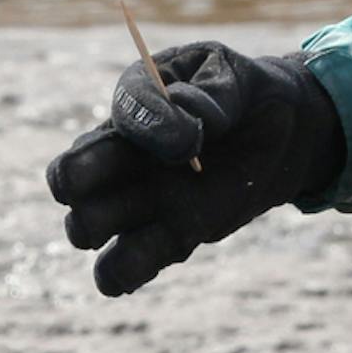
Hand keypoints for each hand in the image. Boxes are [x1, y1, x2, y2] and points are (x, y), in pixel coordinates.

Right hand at [46, 40, 345, 296]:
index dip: (150, 125)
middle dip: (76, 181)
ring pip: (85, 225)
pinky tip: (126, 275)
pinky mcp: (168, 237)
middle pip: (70, 175)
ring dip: (95, 228)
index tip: (192, 137)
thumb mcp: (235, 77)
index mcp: (137, 103)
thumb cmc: (245, 96)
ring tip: (143, 218)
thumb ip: (209, 93)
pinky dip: (117, 274)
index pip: (120, 111)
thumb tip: (186, 118)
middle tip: (115, 179)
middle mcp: (123, 155)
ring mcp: (140, 200)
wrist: (281, 136)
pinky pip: (122, 265)